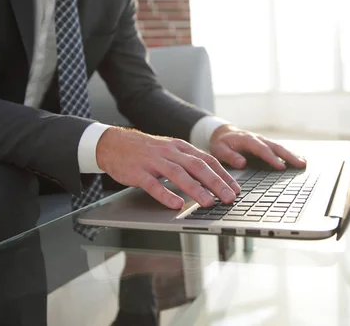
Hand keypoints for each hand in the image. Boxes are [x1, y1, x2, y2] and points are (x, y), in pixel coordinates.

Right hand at [95, 127, 239, 208]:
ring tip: (208, 203)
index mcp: (180, 147)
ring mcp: (153, 161)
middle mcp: (169, 152)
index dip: (223, 174)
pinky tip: (176, 205)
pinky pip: (153, 184)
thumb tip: (211, 178)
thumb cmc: (145, 150)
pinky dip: (165, 195)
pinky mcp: (138, 172)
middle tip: (229, 198)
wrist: (113, 143)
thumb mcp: (170, 150)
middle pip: (197, 166)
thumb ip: (188, 161)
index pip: (207, 160)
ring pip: (178, 174)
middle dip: (216, 183)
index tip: (235, 189)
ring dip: (195, 189)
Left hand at [209, 125, 306, 169]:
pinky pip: (279, 149)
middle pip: (276, 147)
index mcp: (248, 140)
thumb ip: (230, 156)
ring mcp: (263, 141)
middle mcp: (258, 139)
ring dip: (292, 154)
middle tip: (301, 165)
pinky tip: (298, 160)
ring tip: (303, 163)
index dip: (272, 159)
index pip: (262, 150)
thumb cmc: (221, 144)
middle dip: (289, 156)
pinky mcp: (266, 145)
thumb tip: (242, 163)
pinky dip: (289, 154)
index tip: (282, 167)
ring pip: (280, 147)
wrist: (222, 133)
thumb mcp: (219, 150)